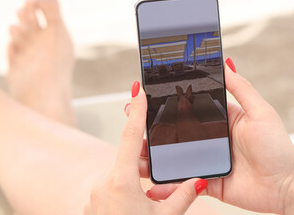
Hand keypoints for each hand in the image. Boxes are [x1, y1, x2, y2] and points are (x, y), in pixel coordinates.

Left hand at [85, 82, 206, 214]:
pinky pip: (111, 192)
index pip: (129, 137)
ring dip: (134, 182)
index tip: (138, 90)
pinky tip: (135, 210)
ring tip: (148, 201)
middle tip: (157, 161)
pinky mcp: (92, 208)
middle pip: (125, 159)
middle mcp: (102, 184)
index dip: (136, 112)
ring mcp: (94, 197)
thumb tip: (201, 180)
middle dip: (142, 159)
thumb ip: (183, 195)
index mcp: (120, 181)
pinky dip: (124, 195)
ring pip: (118, 178)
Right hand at [143, 59, 293, 213]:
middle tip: (129, 123)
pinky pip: (182, 183)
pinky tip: (150, 183)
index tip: (145, 96)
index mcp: (222, 119)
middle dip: (151, 129)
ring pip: (173, 158)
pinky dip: (166, 185)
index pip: (188, 106)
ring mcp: (207, 161)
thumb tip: (225, 62)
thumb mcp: (260, 112)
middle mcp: (212, 139)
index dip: (167, 102)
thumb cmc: (279, 148)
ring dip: (152, 157)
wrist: (287, 186)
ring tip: (132, 154)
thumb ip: (241, 88)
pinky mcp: (207, 182)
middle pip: (175, 132)